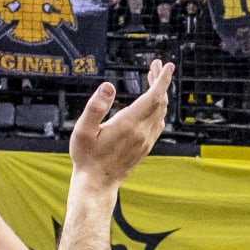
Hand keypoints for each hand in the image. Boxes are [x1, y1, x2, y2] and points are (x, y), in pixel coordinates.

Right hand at [67, 61, 172, 189]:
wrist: (96, 183)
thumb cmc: (87, 157)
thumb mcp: (83, 130)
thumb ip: (95, 107)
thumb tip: (108, 86)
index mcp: (129, 124)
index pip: (153, 97)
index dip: (162, 79)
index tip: (166, 65)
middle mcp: (142, 132)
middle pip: (160, 101)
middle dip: (160, 81)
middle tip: (155, 66)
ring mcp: (145, 141)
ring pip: (161, 112)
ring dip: (159, 94)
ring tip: (152, 79)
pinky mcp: (145, 147)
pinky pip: (158, 123)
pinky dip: (158, 108)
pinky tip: (150, 104)